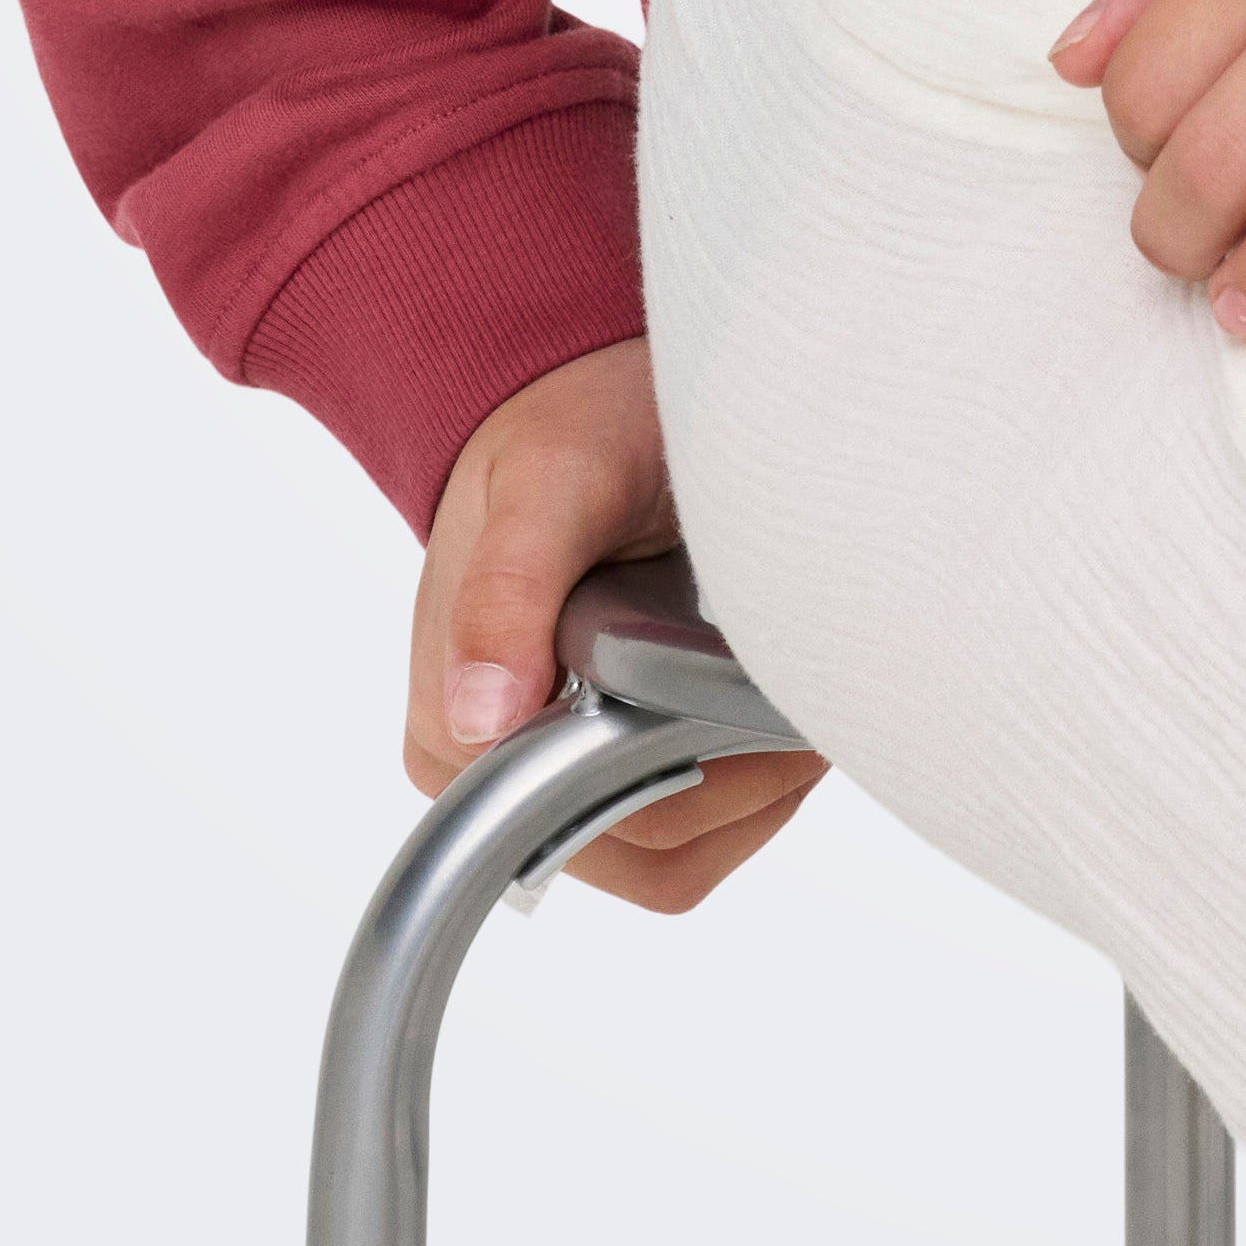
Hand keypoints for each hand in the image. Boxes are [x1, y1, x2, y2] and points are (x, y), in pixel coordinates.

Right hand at [403, 333, 821, 918]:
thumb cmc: (563, 430)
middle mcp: (491, 767)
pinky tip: (768, 713)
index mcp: (450, 726)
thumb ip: (508, 590)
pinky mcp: (604, 763)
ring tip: (786, 698)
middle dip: (739, 778)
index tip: (752, 711)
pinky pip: (692, 826)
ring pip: (679, 851)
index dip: (686, 782)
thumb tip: (481, 716)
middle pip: (644, 846)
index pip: (583, 822)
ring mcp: (552, 771)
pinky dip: (750, 783)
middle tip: (794, 694)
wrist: (582, 395)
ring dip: (755, 787)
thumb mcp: (548, 485)